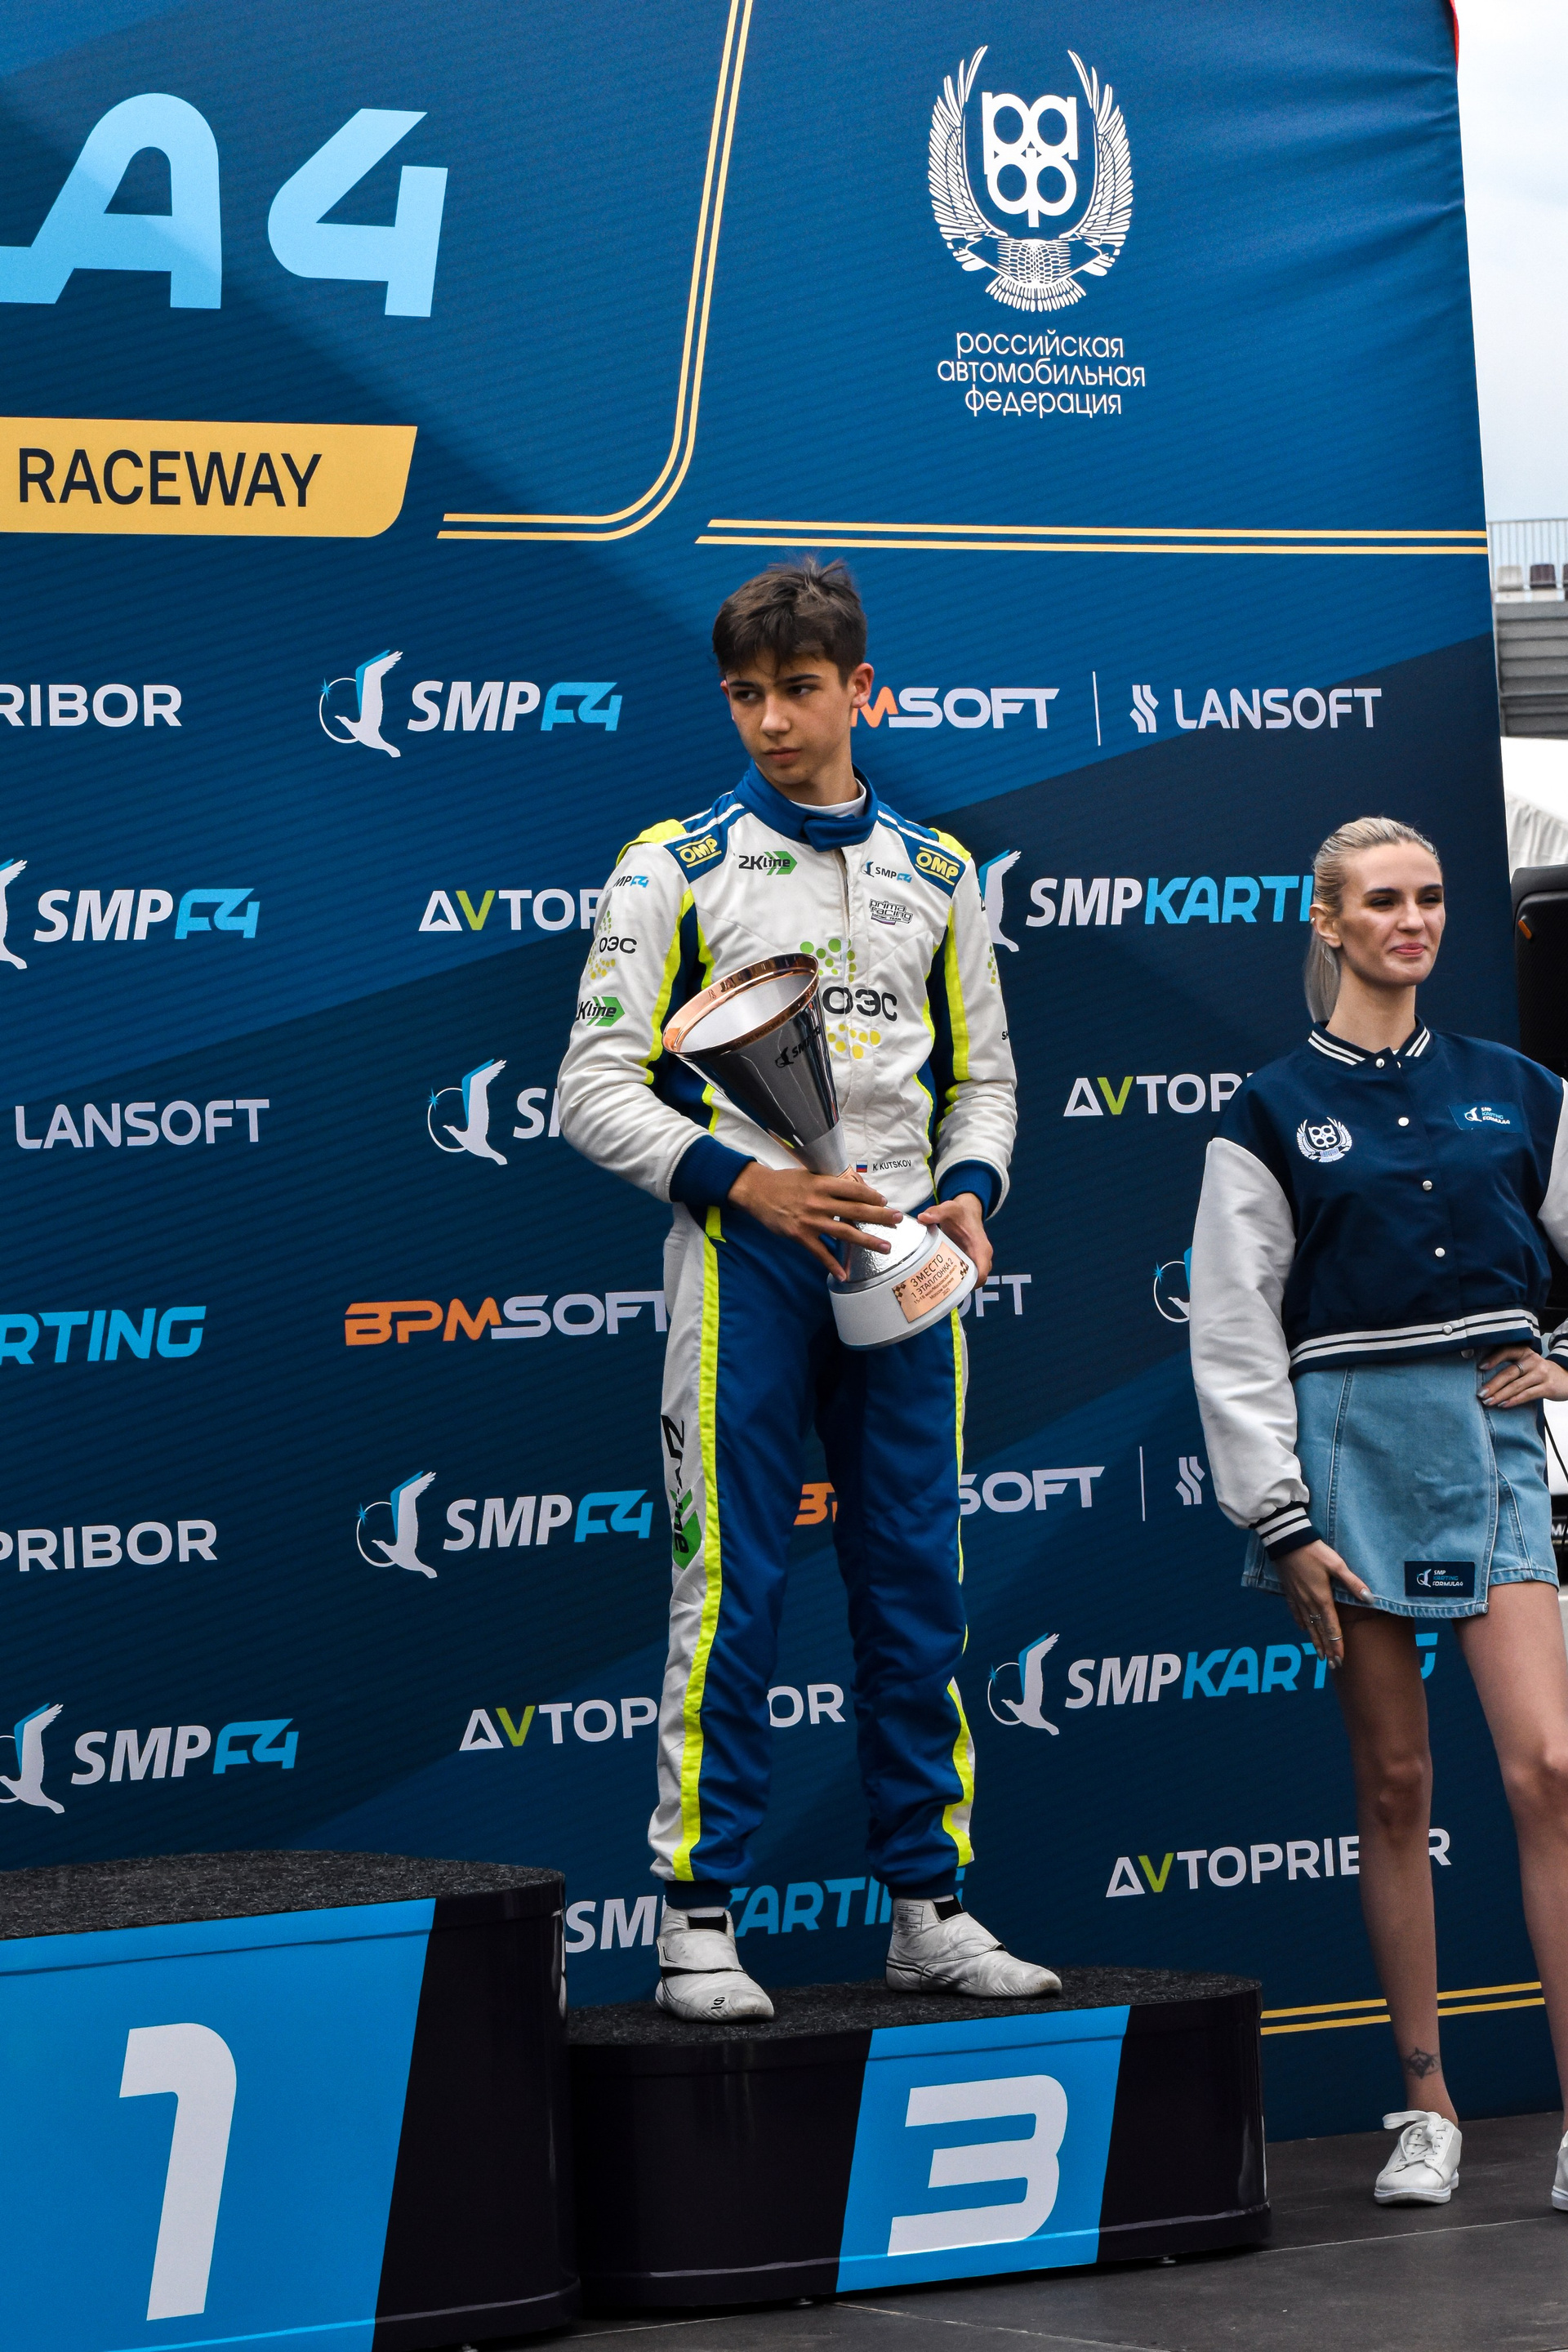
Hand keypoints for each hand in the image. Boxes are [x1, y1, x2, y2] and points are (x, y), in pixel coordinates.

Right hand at [728, 1162, 901, 1278]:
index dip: (873, 1196)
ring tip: (886, 1247)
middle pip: (857, 1210)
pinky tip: (845, 1274)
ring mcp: (810, 1220)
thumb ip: (828, 1183)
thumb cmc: (784, 1181)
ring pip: (845, 1232)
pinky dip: (833, 1264)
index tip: (885, 1201)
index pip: (855, 1190)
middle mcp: (820, 1201)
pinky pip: (820, 1253)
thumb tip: (852, 1190)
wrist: (756, 1191)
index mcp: (823, 1183)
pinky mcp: (800, 1235)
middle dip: (881, 1216)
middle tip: (898, 1220)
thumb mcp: (808, 1175)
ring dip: (868, 1240)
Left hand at [917, 1193, 992, 1282]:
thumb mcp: (949, 1209)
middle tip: (940, 1291)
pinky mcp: (969, 1260)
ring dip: (957, 1285)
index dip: (971, 1284)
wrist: (966, 1211)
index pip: (982, 1272)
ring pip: (970, 1279)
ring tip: (937, 1288)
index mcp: (981, 1248)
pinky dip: (955, 1280)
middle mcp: (981, 1256)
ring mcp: (976, 1259)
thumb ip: (937, 1212)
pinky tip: (939, 1281)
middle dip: (960, 1288)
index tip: (953, 1288)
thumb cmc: (960, 1212)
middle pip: (976, 1280)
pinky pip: (965, 1275)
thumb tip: (922, 1217)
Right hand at [1275, 1537, 1372, 1666]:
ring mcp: (1297, 1599)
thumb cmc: (1314, 1551)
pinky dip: (1301, 1624)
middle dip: (1327, 1649)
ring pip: (1307, 1626)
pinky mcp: (1289, 1592)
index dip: (1337, 1644)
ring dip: (1314, 1641)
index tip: (1340, 1659)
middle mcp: (1309, 1603)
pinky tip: (1302, 1629)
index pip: (1332, 1628)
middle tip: (1332, 1665)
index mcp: (1322, 1599)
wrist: (1286, 1541)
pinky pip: (1296, 1613)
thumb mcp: (1336, 1564)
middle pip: (1319, 1631)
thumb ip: (1352, 1583)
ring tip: (1319, 1655)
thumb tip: (1370, 1598)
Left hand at [1479, 1343, 1567, 1407]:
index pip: (1507, 1351)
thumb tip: (1483, 1376)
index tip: (1480, 1367)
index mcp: (1525, 1352)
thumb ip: (1511, 1366)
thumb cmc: (1540, 1372)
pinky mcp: (1547, 1387)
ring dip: (1500, 1395)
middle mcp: (1533, 1361)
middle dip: (1493, 1384)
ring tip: (1488, 1402)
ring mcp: (1541, 1374)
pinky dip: (1514, 1400)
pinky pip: (1527, 1394)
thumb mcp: (1527, 1363)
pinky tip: (1503, 1405)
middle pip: (1509, 1372)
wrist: (1566, 1378)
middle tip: (1480, 1394)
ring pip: (1517, 1385)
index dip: (1493, 1358)